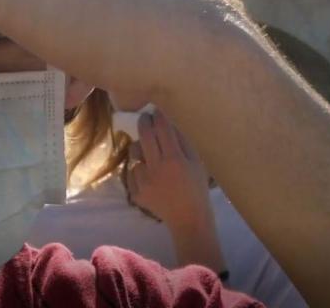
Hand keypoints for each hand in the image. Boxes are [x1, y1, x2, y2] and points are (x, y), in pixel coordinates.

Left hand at [125, 110, 225, 271]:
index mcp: (174, 160)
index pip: (162, 128)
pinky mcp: (135, 193)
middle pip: (144, 135)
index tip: (157, 110)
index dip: (158, 115)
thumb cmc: (197, 188)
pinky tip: (149, 174)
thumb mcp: (197, 162)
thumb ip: (183, 141)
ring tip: (149, 152)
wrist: (188, 219)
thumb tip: (169, 120)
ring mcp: (143, 182)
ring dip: (141, 148)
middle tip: (146, 118)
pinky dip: (139, 169)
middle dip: (144, 122)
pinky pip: (132, 172)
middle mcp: (156, 168)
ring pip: (134, 152)